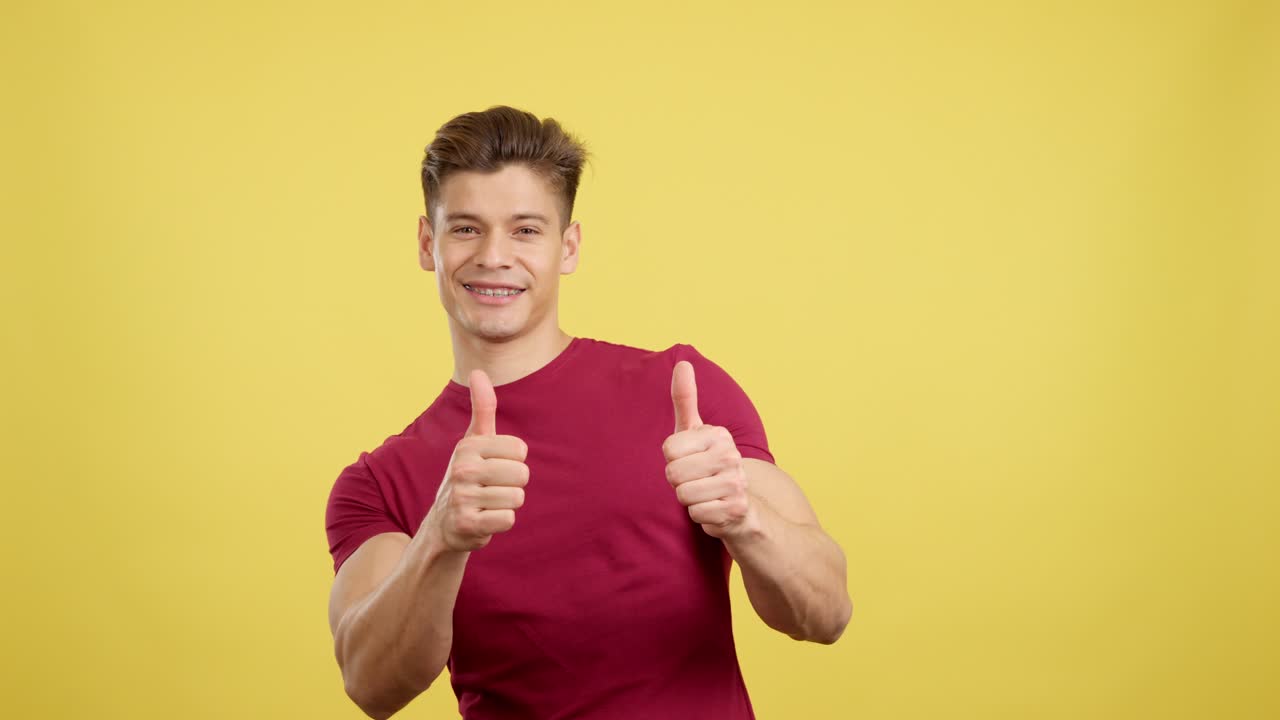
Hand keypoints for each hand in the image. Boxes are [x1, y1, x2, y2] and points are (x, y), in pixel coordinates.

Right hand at [421, 369, 529, 551]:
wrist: (443, 523)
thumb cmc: (467, 477)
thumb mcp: (473, 441)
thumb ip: (482, 408)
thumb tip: (479, 371)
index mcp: (468, 446)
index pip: (520, 450)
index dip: (513, 462)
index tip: (493, 467)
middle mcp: (462, 469)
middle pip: (522, 474)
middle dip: (512, 485)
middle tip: (491, 488)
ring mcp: (462, 497)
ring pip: (517, 498)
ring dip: (506, 504)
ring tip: (487, 504)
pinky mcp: (467, 524)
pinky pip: (508, 520)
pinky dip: (500, 523)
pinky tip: (483, 520)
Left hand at [662, 360, 756, 538]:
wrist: (741, 505)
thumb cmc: (708, 465)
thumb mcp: (694, 432)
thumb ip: (685, 399)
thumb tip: (682, 362)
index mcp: (718, 434)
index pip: (668, 450)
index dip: (673, 460)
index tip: (690, 460)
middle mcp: (731, 456)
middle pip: (673, 474)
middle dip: (679, 482)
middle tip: (697, 480)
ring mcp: (736, 483)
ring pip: (683, 495)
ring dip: (689, 500)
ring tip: (705, 494)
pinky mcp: (736, 509)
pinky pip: (696, 514)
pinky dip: (701, 516)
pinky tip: (714, 509)